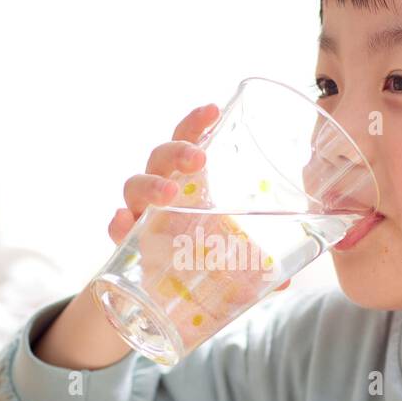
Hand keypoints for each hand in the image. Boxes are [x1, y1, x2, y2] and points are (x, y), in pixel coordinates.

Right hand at [107, 103, 289, 289]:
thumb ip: (253, 259)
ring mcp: (140, 212)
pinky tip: (123, 223)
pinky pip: (117, 229)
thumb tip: (284, 281)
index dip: (196, 123)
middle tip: (200, 159)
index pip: (188, 140)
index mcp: (187, 179)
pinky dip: (118, 225)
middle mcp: (160, 188)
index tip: (213, 108)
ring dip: (151, 185)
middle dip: (177, 151)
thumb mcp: (229, 251)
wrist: (161, 292)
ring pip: (135, 186)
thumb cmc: (198, 254)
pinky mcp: (125, 241)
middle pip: (160, 157)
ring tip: (169, 193)